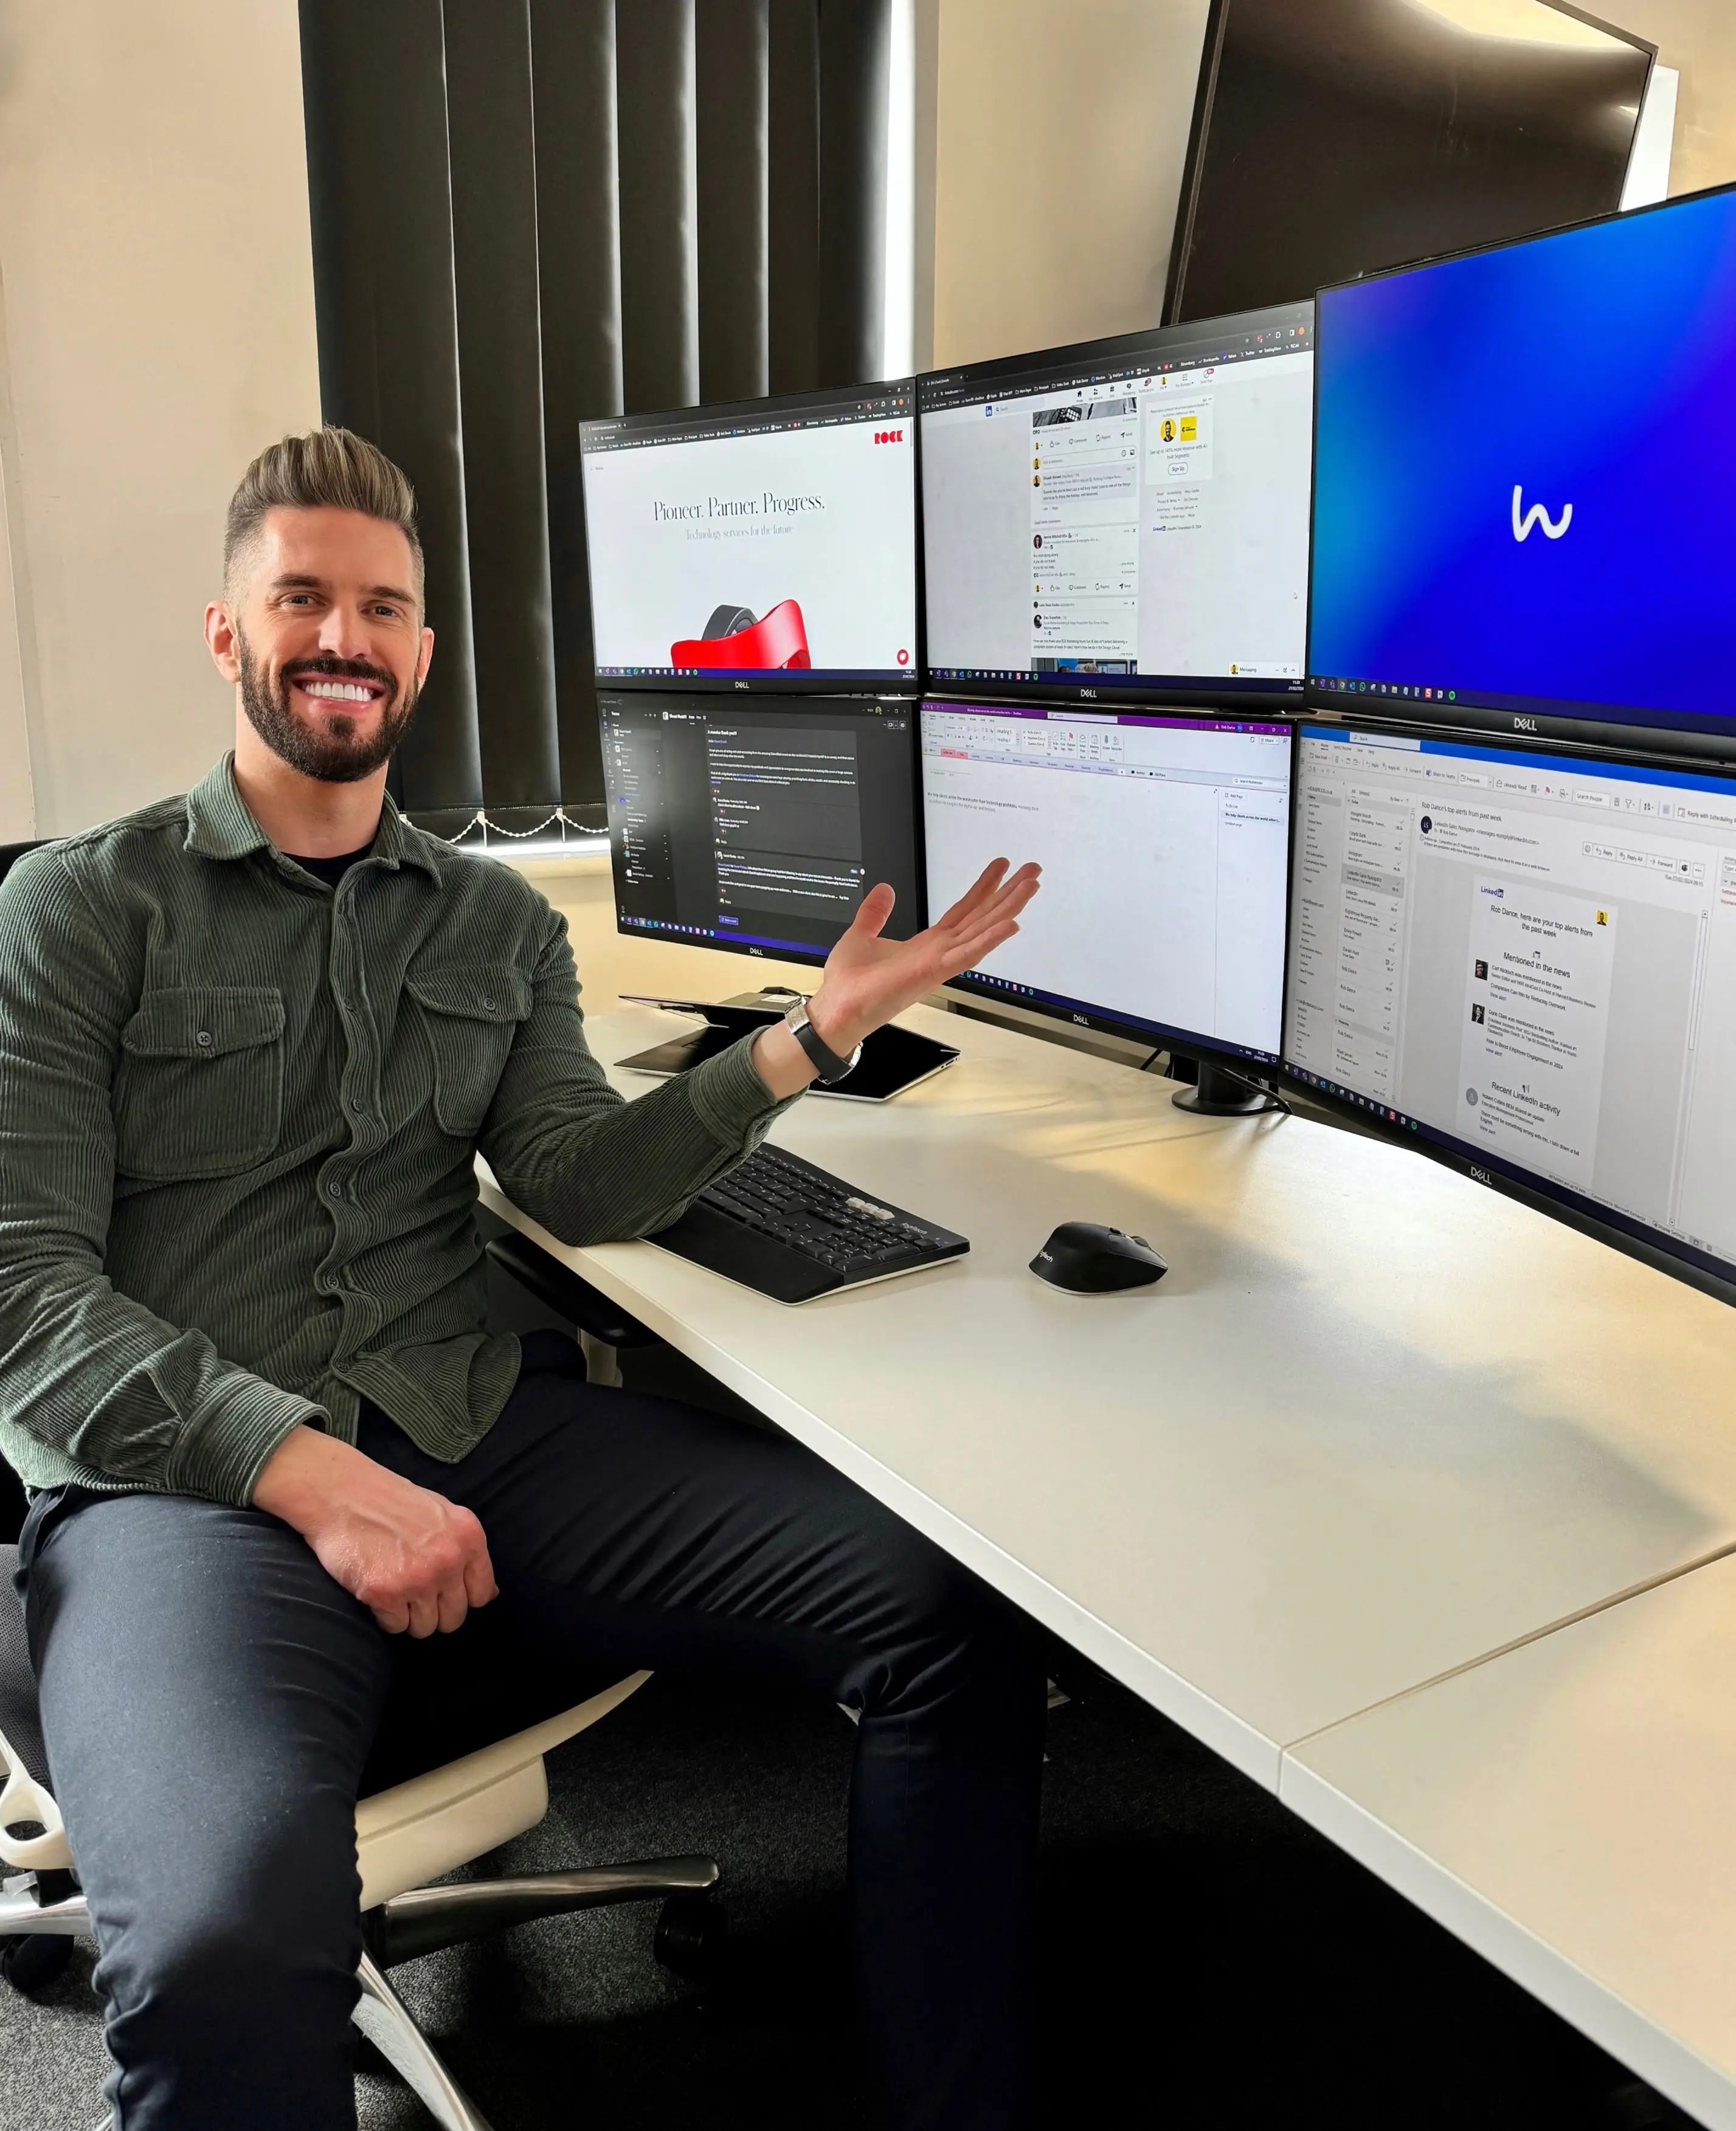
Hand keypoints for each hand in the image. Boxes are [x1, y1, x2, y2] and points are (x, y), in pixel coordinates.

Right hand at [253, 1424, 497, 1635]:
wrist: (340, 1492)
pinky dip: (384, 1616)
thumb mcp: (443, 1515)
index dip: (460, 1597)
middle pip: (454, 1618)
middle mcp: (449, 1559)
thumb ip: (467, 1552)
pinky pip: (395, 1627)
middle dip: (433, 1611)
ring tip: (393, 1588)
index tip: (441, 1590)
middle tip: (411, 1591)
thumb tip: (492, 1594)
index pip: (481, 1593)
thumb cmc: (390, 1502)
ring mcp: (419, 1577)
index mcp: (469, 1537)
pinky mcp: (385, 1592)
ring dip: (408, 1616)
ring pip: (425, 1628)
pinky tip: (375, 1590)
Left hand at [808, 857, 1040, 1054]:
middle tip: (1031, 870)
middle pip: (982, 917)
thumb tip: (884, 890)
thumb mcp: (861, 934)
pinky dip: (990, 939)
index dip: (983, 888)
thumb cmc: (850, 984)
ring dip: (1009, 909)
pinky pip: (968, 954)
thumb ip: (875, 912)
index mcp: (927, 945)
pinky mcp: (933, 972)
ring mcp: (940, 963)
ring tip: (1030, 886)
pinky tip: (1010, 924)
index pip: (963, 911)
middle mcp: (939, 953)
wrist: (837, 1008)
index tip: (1000, 868)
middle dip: (1008, 894)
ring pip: (983, 931)